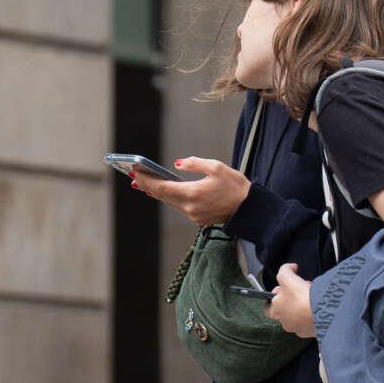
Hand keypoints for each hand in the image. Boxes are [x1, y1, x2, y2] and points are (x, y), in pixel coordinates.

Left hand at [131, 158, 249, 225]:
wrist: (248, 208)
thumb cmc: (235, 186)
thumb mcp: (217, 167)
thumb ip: (195, 163)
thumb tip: (177, 163)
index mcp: (193, 193)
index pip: (162, 187)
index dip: (146, 180)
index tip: (135, 173)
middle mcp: (189, 207)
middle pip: (162, 195)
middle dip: (147, 185)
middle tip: (134, 177)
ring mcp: (193, 214)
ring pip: (169, 202)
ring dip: (157, 192)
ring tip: (144, 183)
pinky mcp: (197, 218)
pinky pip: (178, 206)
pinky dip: (169, 198)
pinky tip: (164, 192)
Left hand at [265, 263, 316, 337]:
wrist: (322, 313)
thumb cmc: (301, 298)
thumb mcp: (287, 277)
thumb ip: (285, 270)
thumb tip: (290, 267)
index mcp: (275, 312)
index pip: (268, 306)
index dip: (273, 296)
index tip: (281, 289)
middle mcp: (285, 323)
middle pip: (285, 308)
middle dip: (292, 297)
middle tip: (299, 289)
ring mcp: (299, 328)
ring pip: (299, 315)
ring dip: (303, 305)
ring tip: (310, 295)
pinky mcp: (312, 331)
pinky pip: (310, 320)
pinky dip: (313, 313)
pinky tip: (318, 306)